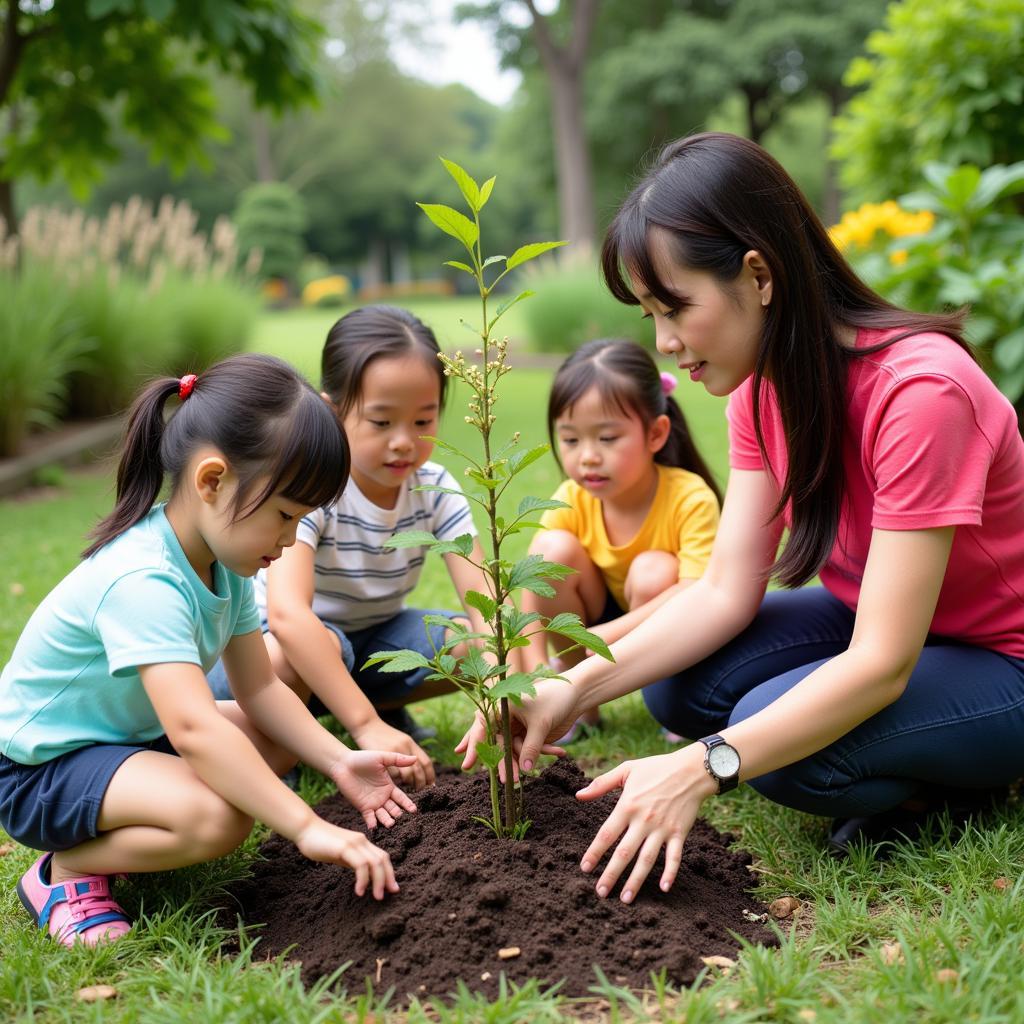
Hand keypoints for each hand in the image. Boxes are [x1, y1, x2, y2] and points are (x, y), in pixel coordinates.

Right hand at [294, 818, 398, 898]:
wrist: (305, 829)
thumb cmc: (320, 842)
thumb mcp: (340, 854)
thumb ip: (352, 861)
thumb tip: (362, 874)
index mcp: (361, 842)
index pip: (382, 856)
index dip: (389, 872)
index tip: (391, 888)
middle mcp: (361, 841)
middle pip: (383, 859)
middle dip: (388, 878)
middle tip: (389, 894)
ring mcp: (354, 843)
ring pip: (375, 862)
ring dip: (378, 881)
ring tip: (377, 897)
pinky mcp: (345, 847)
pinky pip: (361, 864)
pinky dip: (363, 879)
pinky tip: (359, 891)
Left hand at [329, 750, 418, 827]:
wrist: (343, 764)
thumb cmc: (362, 758)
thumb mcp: (382, 758)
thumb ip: (398, 760)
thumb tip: (415, 758)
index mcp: (389, 786)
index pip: (401, 798)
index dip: (407, 804)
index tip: (414, 810)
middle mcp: (383, 797)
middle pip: (394, 808)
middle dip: (398, 814)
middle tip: (402, 818)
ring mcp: (373, 803)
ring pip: (383, 815)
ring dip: (387, 820)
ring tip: (391, 824)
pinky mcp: (362, 806)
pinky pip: (369, 817)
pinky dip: (372, 823)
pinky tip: (375, 827)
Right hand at [351, 718, 435, 789]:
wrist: (367, 726)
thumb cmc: (384, 736)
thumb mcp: (401, 740)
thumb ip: (410, 752)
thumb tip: (421, 768)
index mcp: (410, 743)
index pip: (426, 762)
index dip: (430, 776)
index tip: (431, 785)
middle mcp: (405, 747)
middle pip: (419, 770)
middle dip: (421, 783)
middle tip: (420, 790)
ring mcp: (394, 752)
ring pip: (407, 774)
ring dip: (409, 784)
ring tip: (409, 789)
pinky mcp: (382, 757)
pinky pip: (393, 775)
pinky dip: (396, 781)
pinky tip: (395, 785)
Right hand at [454, 677, 577, 773]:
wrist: (576, 693)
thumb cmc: (554, 700)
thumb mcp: (541, 724)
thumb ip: (531, 747)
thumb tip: (523, 770)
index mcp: (501, 707)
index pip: (482, 727)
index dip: (473, 746)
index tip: (467, 765)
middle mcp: (506, 717)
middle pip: (497, 743)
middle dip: (503, 762)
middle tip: (506, 780)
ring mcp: (517, 727)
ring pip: (512, 750)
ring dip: (520, 762)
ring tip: (523, 778)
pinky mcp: (529, 734)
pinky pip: (528, 748)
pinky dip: (542, 752)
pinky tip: (560, 752)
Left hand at [575, 744, 716, 903]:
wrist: (691, 770)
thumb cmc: (656, 768)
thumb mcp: (627, 770)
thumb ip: (601, 783)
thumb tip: (578, 795)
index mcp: (627, 805)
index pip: (607, 834)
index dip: (594, 852)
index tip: (585, 868)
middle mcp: (644, 820)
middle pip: (624, 853)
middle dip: (611, 874)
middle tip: (600, 892)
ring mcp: (662, 829)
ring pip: (646, 859)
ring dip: (635, 880)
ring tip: (625, 898)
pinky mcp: (679, 833)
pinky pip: (674, 857)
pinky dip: (670, 872)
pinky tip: (664, 888)